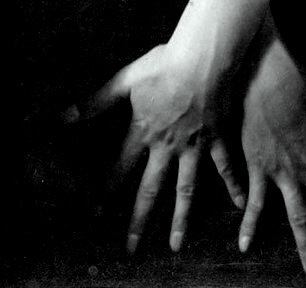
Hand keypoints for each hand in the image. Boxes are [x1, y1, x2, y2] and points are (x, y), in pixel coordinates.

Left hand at [79, 43, 244, 252]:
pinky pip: (225, 166)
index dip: (107, 189)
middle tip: (132, 248)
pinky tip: (240, 204)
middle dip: (139, 219)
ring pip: (186, 189)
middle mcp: (166, 146)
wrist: (202, 58)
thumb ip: (98, 100)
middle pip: (150, 188)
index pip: (120, 167)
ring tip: (176, 244)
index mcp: (143, 131)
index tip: (96, 212)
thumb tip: (65, 115)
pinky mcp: (216, 138)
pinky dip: (233, 184)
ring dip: (180, 218)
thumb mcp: (126, 78)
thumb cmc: (164, 64)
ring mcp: (192, 146)